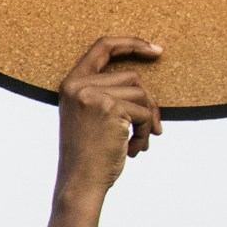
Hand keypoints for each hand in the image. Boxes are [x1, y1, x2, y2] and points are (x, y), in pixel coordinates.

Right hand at [53, 36, 163, 202]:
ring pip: (141, 94)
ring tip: (139, 143)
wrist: (80, 183)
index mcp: (71, 84)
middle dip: (148, 102)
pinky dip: (146, 131)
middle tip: (153, 127)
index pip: (103, 46)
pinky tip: (135, 149)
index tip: (155, 50)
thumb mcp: (90, 116)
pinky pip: (144, 112)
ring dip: (148, 120)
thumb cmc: (89, 155)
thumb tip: (143, 86)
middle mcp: (78, 85)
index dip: (131, 43)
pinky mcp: (110, 108)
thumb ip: (106, 94)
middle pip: (131, 77)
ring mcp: (93, 95)